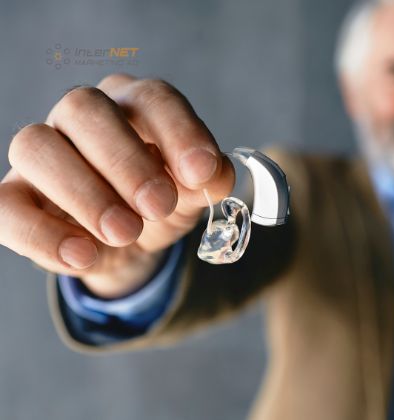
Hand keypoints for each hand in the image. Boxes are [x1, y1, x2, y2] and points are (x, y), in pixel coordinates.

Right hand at [0, 74, 234, 297]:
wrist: (132, 241)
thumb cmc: (162, 201)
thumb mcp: (194, 193)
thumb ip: (208, 181)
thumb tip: (214, 176)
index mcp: (135, 105)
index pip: (153, 98)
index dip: (178, 132)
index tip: (200, 175)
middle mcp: (82, 117)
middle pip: (83, 107)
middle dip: (125, 161)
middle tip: (157, 207)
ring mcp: (44, 152)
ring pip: (35, 145)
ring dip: (84, 193)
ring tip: (125, 234)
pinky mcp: (16, 195)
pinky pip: (6, 205)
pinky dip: (42, 234)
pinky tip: (83, 257)